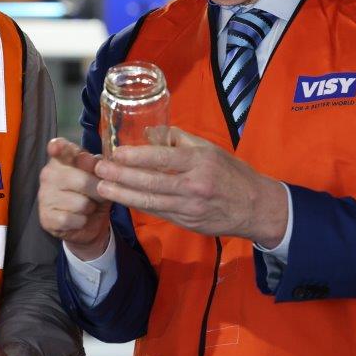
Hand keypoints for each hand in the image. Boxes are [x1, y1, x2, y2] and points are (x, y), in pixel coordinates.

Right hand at [38, 138, 111, 259]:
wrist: (86, 223)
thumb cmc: (92, 193)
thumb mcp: (99, 176)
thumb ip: (98, 166)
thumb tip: (95, 161)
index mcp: (62, 159)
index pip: (59, 149)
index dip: (58, 147)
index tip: (55, 147)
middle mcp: (49, 174)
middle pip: (84, 181)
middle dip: (98, 192)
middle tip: (97, 195)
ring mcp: (44, 196)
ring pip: (82, 203)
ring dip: (90, 208)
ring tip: (86, 207)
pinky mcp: (46, 217)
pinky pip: (75, 220)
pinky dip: (82, 222)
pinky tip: (77, 219)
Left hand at [94, 127, 288, 246]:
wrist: (256, 207)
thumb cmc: (232, 173)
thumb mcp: (210, 149)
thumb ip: (179, 140)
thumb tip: (149, 133)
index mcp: (200, 161)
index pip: (163, 158)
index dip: (137, 156)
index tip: (117, 153)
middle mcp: (194, 185)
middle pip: (151, 182)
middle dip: (122, 177)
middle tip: (100, 170)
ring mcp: (190, 207)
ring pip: (150, 201)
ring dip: (123, 195)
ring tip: (102, 189)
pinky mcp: (187, 222)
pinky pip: (158, 212)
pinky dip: (139, 206)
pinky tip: (122, 200)